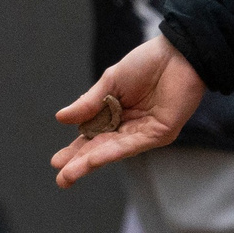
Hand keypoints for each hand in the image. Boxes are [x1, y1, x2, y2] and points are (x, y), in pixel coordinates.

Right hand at [51, 36, 206, 188]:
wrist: (178, 53)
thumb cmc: (146, 63)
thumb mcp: (110, 83)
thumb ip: (88, 104)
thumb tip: (60, 119)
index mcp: (116, 113)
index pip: (92, 136)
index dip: (75, 149)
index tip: (56, 161)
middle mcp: (129, 126)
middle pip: (100, 148)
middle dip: (79, 164)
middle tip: (60, 178)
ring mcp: (144, 132)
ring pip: (112, 151)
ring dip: (90, 164)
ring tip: (68, 175)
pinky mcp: (159, 134)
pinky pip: (130, 145)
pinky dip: (110, 153)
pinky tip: (92, 160)